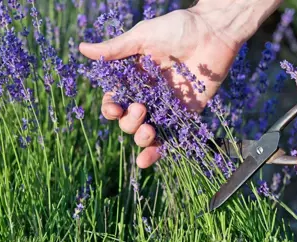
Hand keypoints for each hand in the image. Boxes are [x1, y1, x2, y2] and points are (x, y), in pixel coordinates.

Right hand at [79, 9, 241, 167]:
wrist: (213, 31)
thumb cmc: (177, 28)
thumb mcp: (142, 37)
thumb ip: (115, 50)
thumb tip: (82, 49)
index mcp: (135, 78)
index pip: (116, 101)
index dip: (111, 109)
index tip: (114, 109)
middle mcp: (149, 94)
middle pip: (130, 120)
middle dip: (129, 122)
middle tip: (140, 108)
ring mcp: (168, 106)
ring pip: (148, 132)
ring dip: (142, 138)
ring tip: (148, 130)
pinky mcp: (188, 113)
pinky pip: (172, 136)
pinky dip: (159, 150)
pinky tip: (147, 158)